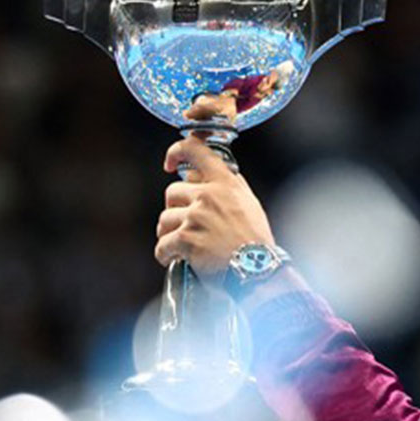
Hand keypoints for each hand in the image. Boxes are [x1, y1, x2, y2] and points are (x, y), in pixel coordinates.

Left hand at [154, 136, 275, 282]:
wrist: (257, 269)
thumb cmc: (256, 241)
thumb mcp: (250, 203)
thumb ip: (232, 185)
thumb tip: (219, 172)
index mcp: (225, 183)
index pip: (195, 150)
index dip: (177, 152)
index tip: (170, 163)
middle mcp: (208, 195)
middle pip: (172, 192)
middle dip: (174, 209)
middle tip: (183, 223)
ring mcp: (196, 217)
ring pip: (164, 220)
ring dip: (168, 234)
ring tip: (179, 246)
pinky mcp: (186, 239)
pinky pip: (162, 245)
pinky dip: (165, 254)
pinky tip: (172, 258)